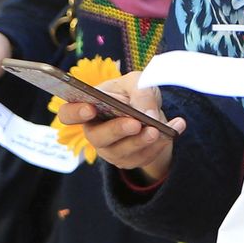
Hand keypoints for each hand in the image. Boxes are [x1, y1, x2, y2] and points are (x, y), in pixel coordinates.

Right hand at [57, 71, 184, 182]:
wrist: (152, 111)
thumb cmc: (135, 93)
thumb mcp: (139, 82)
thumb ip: (140, 92)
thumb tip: (145, 113)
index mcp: (89, 107)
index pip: (68, 114)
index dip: (74, 113)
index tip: (90, 108)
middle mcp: (95, 131)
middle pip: (97, 137)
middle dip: (117, 130)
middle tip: (136, 123)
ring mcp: (110, 149)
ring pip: (121, 152)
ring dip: (141, 141)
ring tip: (158, 130)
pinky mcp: (129, 160)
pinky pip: (143, 158)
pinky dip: (161, 144)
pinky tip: (176, 128)